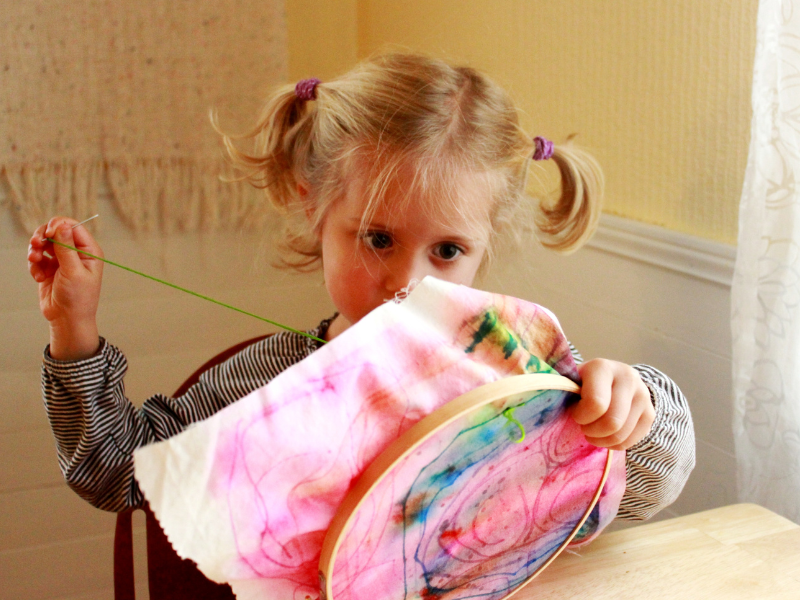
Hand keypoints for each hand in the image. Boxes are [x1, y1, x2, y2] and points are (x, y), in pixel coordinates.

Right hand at [28, 216, 103, 359]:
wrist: (67, 319)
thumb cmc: (78, 298)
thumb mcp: (73, 271)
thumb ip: (66, 247)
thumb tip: (63, 225)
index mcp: (89, 251)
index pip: (73, 226)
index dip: (58, 225)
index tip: (48, 233)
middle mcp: (76, 252)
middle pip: (55, 230)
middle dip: (43, 236)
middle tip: (35, 244)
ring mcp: (62, 259)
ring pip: (44, 242)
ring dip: (35, 250)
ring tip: (34, 260)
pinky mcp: (49, 267)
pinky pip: (37, 257)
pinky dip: (34, 265)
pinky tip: (38, 277)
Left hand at [570, 359, 654, 450]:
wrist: (611, 378)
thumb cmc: (582, 384)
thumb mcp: (571, 381)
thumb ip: (564, 391)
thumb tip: (551, 406)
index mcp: (602, 367)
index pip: (596, 404)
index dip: (581, 416)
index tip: (575, 413)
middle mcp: (628, 378)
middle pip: (612, 423)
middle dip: (592, 431)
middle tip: (584, 426)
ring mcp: (643, 395)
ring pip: (621, 435)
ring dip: (601, 440)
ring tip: (593, 431)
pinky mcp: (650, 413)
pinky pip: (632, 441)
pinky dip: (614, 444)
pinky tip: (606, 435)